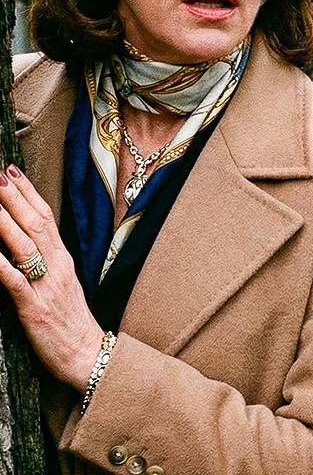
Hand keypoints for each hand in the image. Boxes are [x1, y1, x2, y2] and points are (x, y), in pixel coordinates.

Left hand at [0, 165, 104, 388]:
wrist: (89, 356)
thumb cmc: (71, 324)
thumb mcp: (62, 287)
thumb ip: (45, 264)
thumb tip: (23, 244)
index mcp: (64, 260)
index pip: (46, 218)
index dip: (28, 193)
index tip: (12, 171)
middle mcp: (58, 267)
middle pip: (34, 224)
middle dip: (13, 196)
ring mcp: (46, 286)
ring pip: (23, 245)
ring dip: (3, 220)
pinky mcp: (33, 307)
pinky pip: (12, 280)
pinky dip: (0, 263)